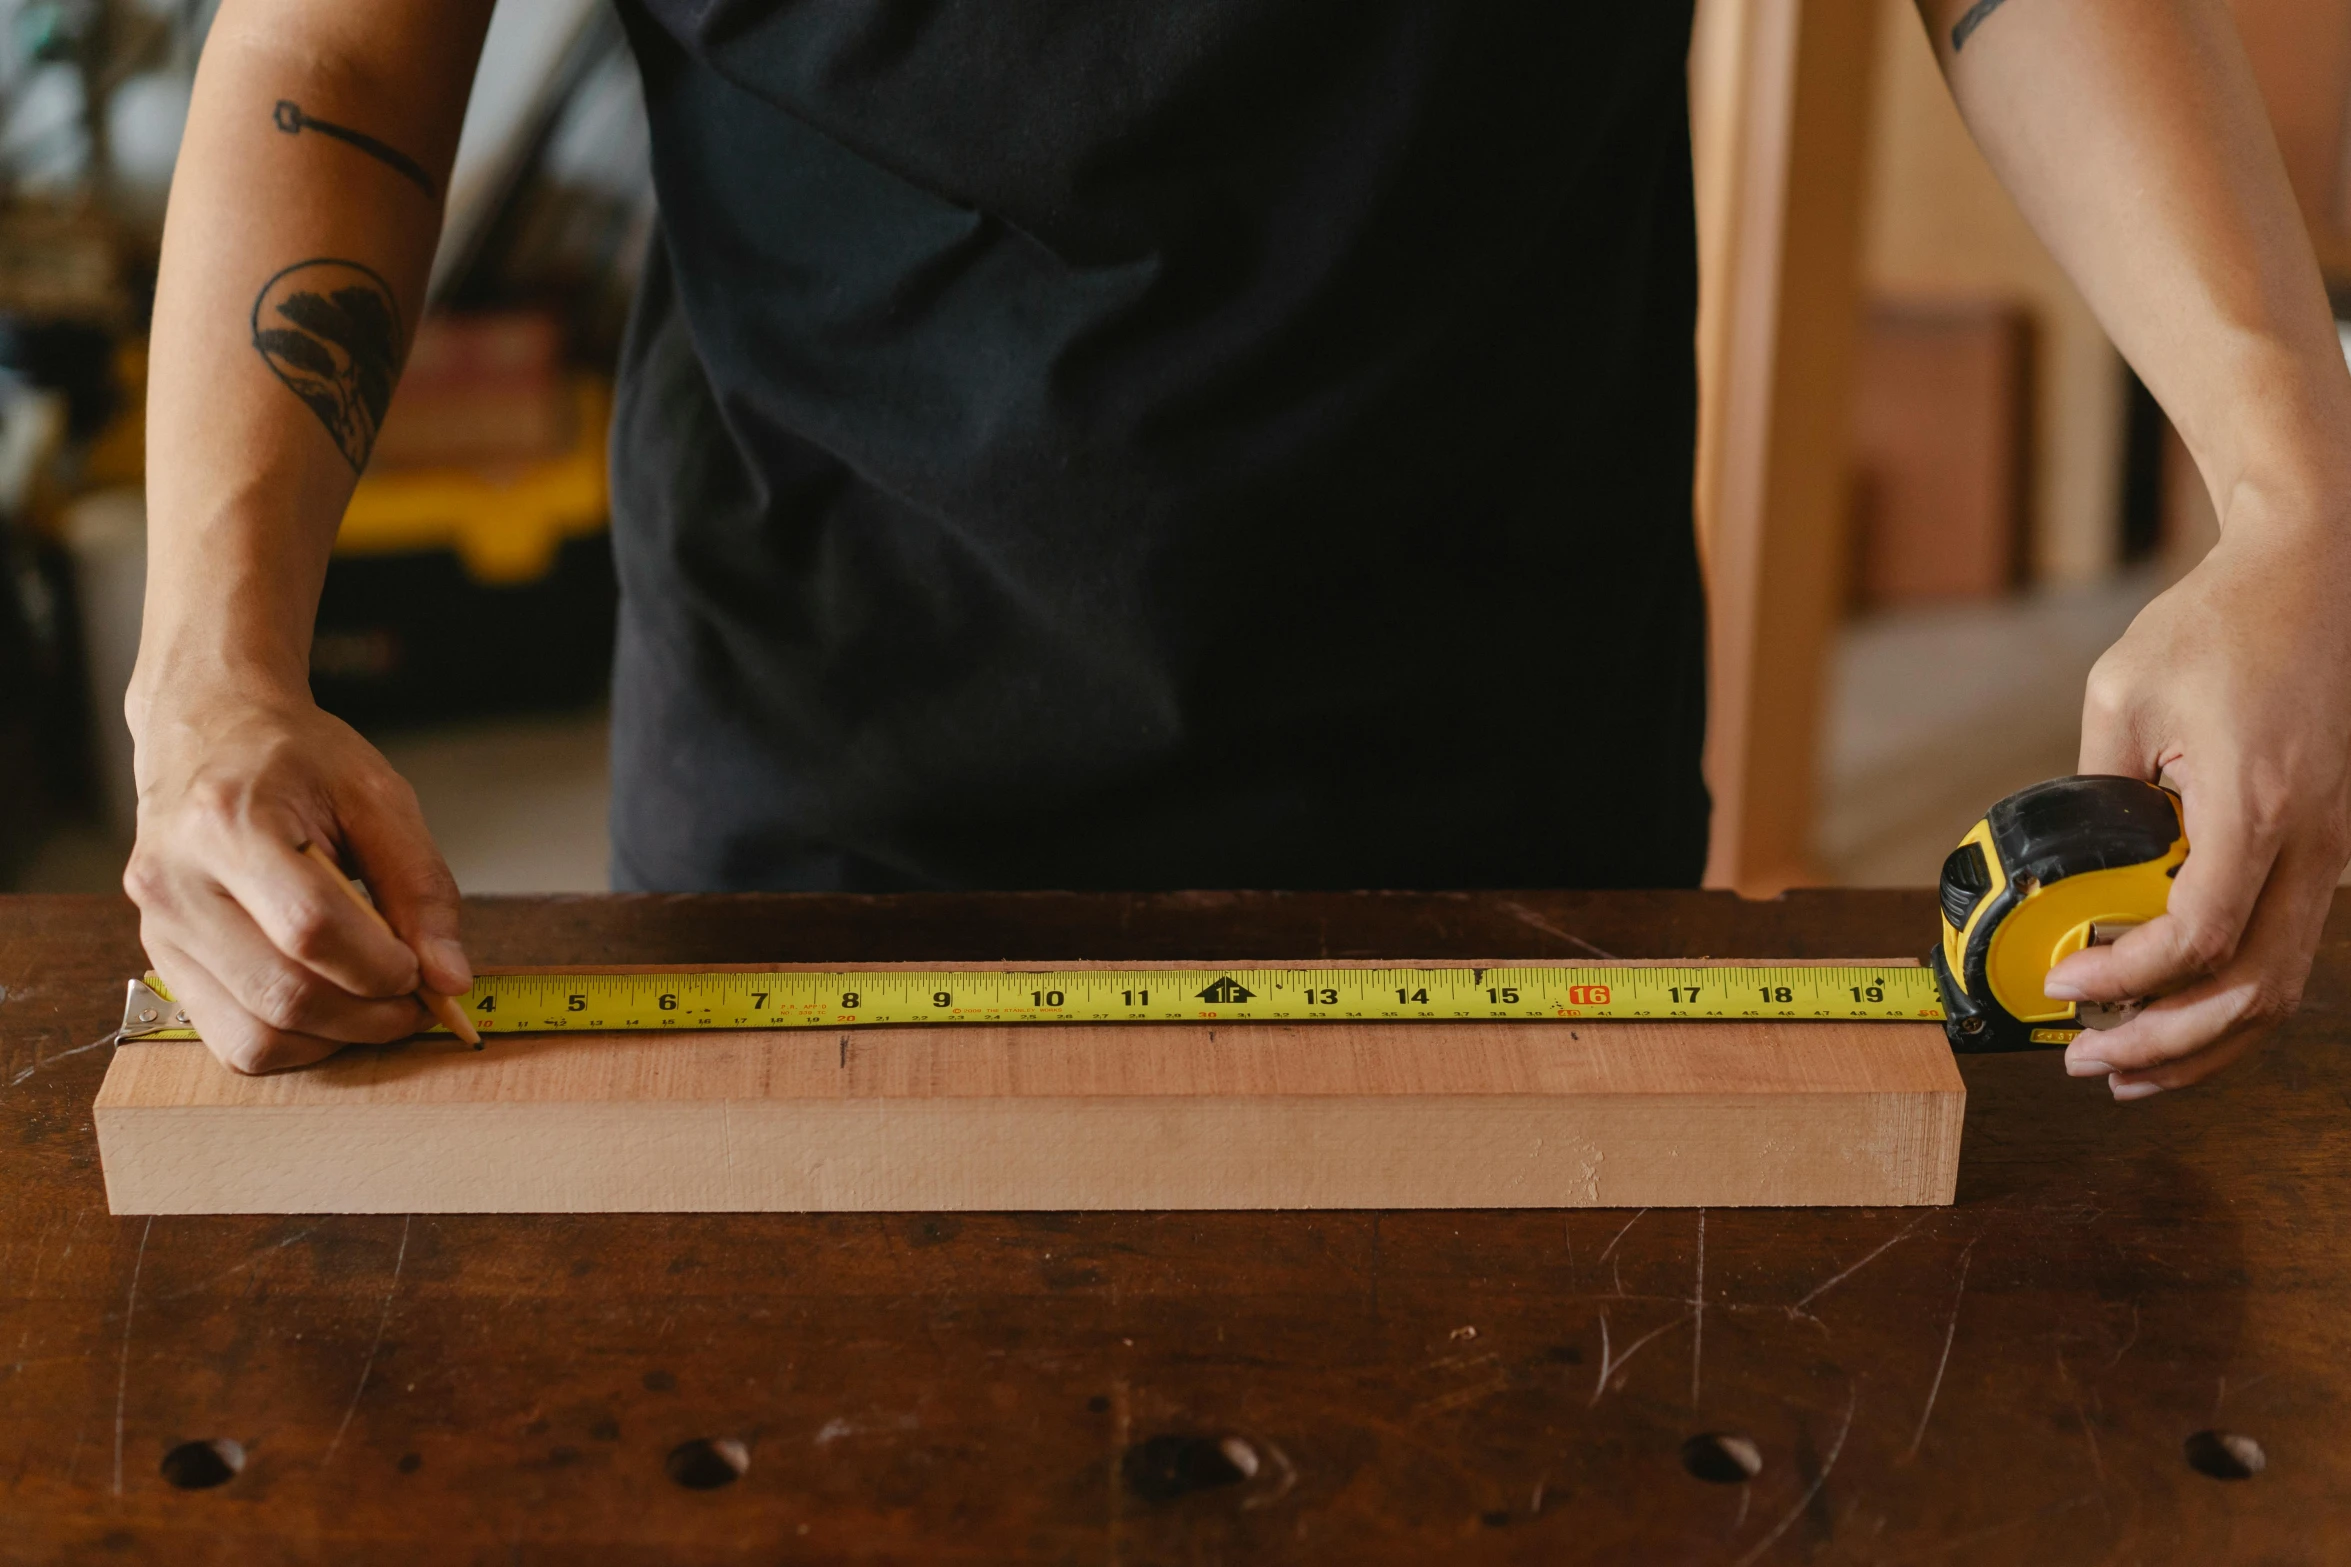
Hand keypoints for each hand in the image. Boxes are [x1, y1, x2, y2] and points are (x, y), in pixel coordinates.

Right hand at [123, 675, 469, 1073]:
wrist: (209, 731)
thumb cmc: (296, 758)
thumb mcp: (378, 797)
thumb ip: (422, 887)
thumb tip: (450, 980)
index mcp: (228, 821)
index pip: (312, 928)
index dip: (383, 966)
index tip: (425, 970)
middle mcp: (175, 882)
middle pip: (284, 993)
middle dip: (370, 1014)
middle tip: (416, 999)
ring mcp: (159, 928)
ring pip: (255, 1035)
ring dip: (336, 1039)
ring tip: (376, 1002)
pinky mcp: (162, 961)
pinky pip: (231, 1041)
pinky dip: (296, 1043)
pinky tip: (332, 1008)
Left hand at [2046, 476, 2350, 1097]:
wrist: (2313, 575)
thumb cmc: (2216, 625)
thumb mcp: (2120, 696)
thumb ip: (2092, 789)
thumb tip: (2060, 868)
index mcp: (2256, 805)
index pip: (2199, 935)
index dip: (2128, 978)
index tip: (2064, 979)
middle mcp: (2313, 841)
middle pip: (2253, 989)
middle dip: (2166, 1042)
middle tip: (2086, 1058)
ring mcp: (2334, 850)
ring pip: (2284, 986)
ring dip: (2205, 1041)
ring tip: (2127, 1065)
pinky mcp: (2331, 849)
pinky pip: (2290, 949)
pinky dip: (2234, 998)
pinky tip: (2176, 1014)